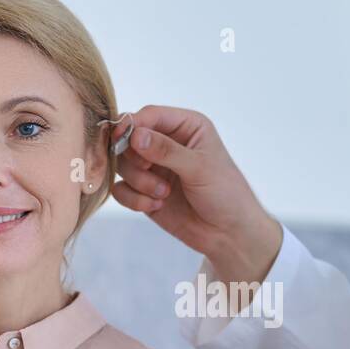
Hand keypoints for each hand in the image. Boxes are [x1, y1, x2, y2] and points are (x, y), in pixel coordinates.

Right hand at [110, 105, 282, 283]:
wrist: (228, 233)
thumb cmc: (226, 194)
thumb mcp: (199, 167)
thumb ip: (166, 150)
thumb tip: (135, 135)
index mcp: (185, 126)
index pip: (150, 115)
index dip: (132, 125)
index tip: (121, 138)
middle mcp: (166, 143)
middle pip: (129, 139)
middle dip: (135, 159)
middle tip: (149, 170)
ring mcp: (154, 167)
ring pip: (122, 165)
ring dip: (139, 181)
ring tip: (163, 194)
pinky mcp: (144, 191)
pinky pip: (121, 189)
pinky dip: (135, 198)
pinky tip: (156, 206)